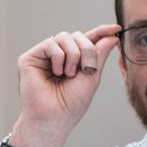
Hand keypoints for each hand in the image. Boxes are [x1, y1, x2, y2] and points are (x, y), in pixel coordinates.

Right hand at [10, 24, 121, 146]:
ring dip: (73, 55)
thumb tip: (112, 36)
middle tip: (86, 70)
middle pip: (77, 36)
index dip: (101, 32)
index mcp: (72, 61)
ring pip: (64, 37)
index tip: (116, 28)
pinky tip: (56, 73)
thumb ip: (99, 54)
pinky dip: (58, 57)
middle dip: (87, 51)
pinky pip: (50, 44)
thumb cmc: (71, 104)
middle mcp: (57, 56)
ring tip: (69, 74)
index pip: (86, 40)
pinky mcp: (29, 58)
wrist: (54, 118)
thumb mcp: (92, 76)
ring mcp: (43, 57)